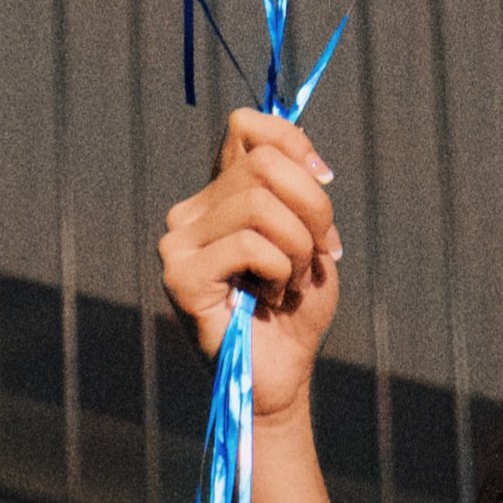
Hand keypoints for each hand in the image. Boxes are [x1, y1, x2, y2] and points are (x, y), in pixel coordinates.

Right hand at [160, 108, 341, 427]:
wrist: (282, 375)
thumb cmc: (295, 307)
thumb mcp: (311, 235)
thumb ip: (300, 189)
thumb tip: (310, 163)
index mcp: (218, 195)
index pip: (246, 126)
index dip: (294, 143)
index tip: (324, 180)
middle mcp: (190, 211)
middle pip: (265, 166)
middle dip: (313, 208)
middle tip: (317, 253)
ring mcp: (178, 243)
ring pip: (260, 205)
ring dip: (298, 248)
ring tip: (290, 283)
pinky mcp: (180, 276)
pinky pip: (248, 245)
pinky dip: (280, 271)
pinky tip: (270, 298)